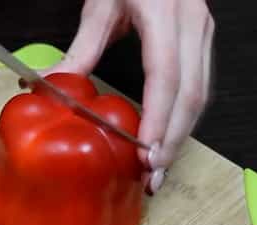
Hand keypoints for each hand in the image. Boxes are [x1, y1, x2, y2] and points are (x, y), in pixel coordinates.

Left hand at [43, 0, 214, 193]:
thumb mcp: (101, 6)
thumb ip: (81, 50)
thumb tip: (53, 87)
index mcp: (164, 15)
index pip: (167, 76)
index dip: (160, 119)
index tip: (147, 153)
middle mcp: (192, 24)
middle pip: (192, 94)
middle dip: (174, 140)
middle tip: (154, 176)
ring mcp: (202, 31)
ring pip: (201, 94)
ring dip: (182, 135)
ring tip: (159, 166)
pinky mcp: (203, 38)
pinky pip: (200, 85)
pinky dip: (184, 117)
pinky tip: (168, 137)